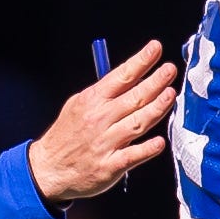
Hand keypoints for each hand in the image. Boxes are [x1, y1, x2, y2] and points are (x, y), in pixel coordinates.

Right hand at [27, 40, 176, 202]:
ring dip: (156, 108)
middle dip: (155, 81)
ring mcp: (106, 143)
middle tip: (170, 70)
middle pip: (134, 97)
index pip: (121, 76)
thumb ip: (101, 93)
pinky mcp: (110, 166)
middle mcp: (100, 119)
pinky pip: (133, 155)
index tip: (155, 49)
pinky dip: (148, 149)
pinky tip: (160, 141)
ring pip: (138, 123)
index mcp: (92, 101)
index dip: (141, 61)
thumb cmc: (65, 137)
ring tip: (170, 95)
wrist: (48, 169)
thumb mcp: (76, 105)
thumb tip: (128, 78)